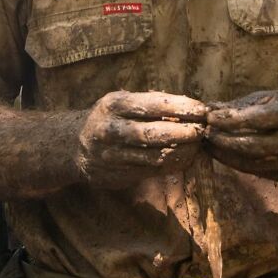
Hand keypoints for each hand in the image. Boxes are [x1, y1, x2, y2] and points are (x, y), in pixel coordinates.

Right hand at [76, 91, 207, 188]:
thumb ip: (150, 103)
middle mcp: (110, 129)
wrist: (74, 145)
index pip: (152, 104)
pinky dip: (172, 165)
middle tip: (203, 129)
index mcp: (114, 104)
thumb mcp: (122, 102)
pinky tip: (186, 158)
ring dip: (181, 151)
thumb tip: (190, 106)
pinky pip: (151, 171)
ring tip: (199, 145)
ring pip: (154, 156)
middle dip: (183, 131)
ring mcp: (112, 155)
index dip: (180, 107)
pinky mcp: (117, 175)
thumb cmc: (110, 118)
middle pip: (153, 133)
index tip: (201, 109)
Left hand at [205, 89, 277, 178]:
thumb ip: (241, 106)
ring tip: (210, 146)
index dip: (232, 120)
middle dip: (226, 141)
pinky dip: (239, 165)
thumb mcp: (271, 97)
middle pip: (256, 145)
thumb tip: (208, 110)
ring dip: (228, 156)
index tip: (210, 118)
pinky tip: (224, 156)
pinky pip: (261, 172)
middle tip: (206, 135)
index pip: (259, 119)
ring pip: (256, 163)